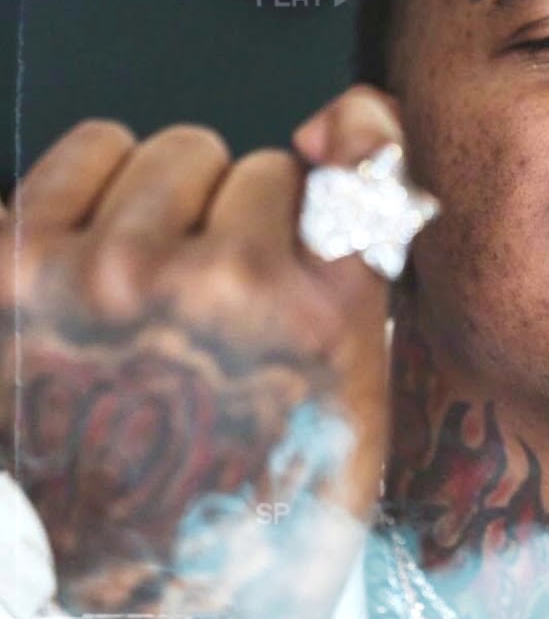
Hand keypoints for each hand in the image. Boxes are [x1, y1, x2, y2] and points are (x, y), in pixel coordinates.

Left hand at [0, 88, 403, 613]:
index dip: (332, 187)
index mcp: (319, 311)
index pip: (353, 159)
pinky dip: (94, 188)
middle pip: (252, 162)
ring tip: (157, 282)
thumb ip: (360, 259)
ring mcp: (106, 271)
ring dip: (170, 200)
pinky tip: (99, 259)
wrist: (138, 597)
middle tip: (221, 295)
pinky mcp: (14, 270)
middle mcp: (218, 279)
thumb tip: (345, 128)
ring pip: (165, 149)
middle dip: (241, 216)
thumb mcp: (354, 399)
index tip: (322, 183)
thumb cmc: (250, 506)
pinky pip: (80, 152)